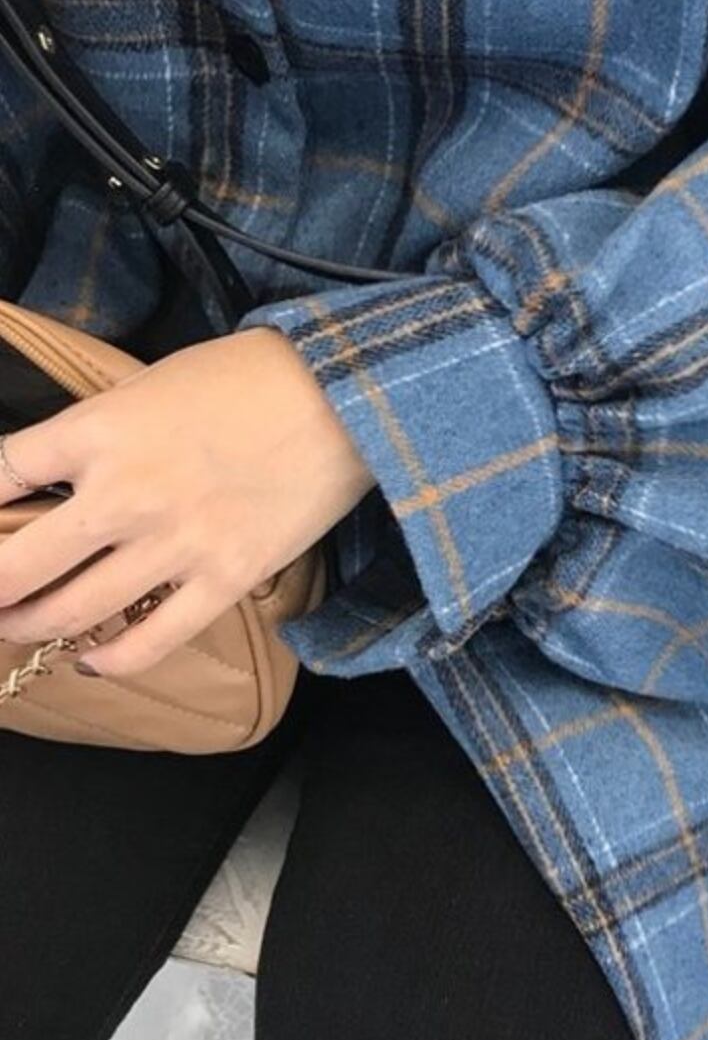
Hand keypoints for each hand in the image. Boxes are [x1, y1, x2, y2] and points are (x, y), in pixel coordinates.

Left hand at [0, 326, 372, 674]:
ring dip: (32, 625)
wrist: (344, 398)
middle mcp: (124, 494)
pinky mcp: (226, 579)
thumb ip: (96, 436)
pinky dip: (110, 659)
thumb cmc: (248, 380)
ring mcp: (175, 544)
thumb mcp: (148, 387)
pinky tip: (93, 658)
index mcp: (97, 432)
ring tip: (23, 625)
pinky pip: (151, 642)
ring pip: (72, 612)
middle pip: (16, 566)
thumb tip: (56, 482)